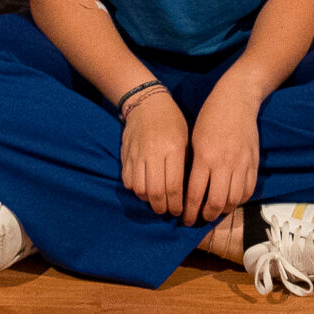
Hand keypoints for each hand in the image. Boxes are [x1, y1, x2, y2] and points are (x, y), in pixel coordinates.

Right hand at [119, 88, 188, 216]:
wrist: (146, 102)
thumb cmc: (172, 121)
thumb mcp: (186, 139)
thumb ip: (185, 164)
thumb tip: (188, 192)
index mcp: (173, 149)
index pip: (174, 186)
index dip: (176, 204)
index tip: (179, 211)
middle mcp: (153, 153)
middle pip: (155, 192)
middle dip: (162, 207)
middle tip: (167, 211)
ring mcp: (137, 154)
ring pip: (139, 189)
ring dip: (148, 201)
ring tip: (157, 202)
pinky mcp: (125, 155)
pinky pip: (128, 181)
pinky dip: (136, 190)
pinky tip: (144, 190)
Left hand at [183, 89, 260, 224]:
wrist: (237, 100)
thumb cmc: (210, 117)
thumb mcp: (194, 139)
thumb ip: (194, 165)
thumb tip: (187, 190)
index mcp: (205, 157)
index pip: (196, 194)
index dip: (190, 211)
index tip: (186, 219)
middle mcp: (224, 164)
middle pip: (216, 202)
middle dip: (206, 216)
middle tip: (199, 219)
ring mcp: (241, 164)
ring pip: (234, 200)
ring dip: (223, 211)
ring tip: (214, 213)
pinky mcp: (253, 163)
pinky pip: (248, 190)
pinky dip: (239, 201)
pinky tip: (231, 201)